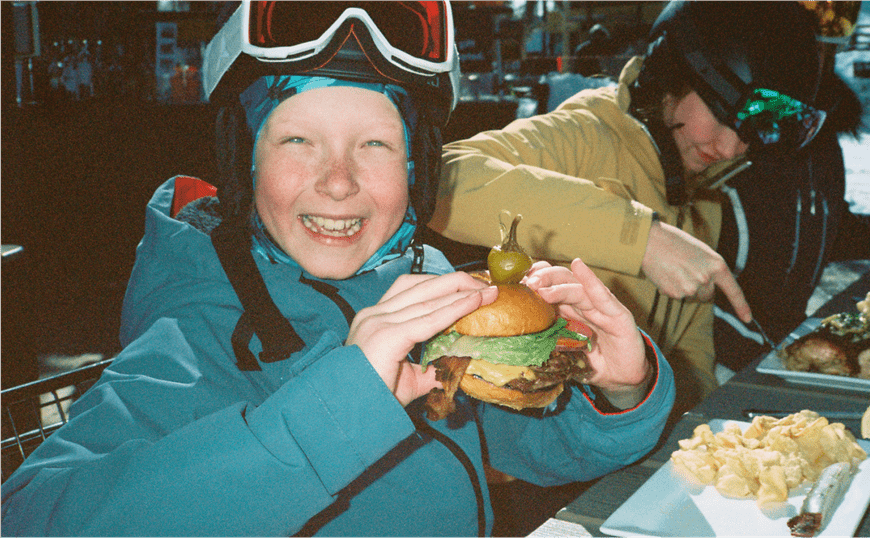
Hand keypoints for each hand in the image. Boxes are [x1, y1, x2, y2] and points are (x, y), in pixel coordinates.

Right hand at [347, 272, 496, 406]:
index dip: (441, 284)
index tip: (468, 285)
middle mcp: (375, 314)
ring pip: (427, 299)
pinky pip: (429, 319)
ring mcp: (378, 322)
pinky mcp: (387, 336)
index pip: (411, 290)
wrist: (347, 414)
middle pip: (420, 285)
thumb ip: (428, 368)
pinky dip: (454, 308)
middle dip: (455, 282)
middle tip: (485, 284)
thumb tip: (454, 366)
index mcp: (376, 319)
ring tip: (487, 291)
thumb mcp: (406, 378)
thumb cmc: (373, 399)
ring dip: (461, 292)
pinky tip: (473, 303)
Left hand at [523, 259, 650, 406]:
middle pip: (562, 281)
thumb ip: (549, 347)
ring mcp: (602, 308)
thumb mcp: (565, 355)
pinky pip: (603, 297)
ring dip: (557, 285)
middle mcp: (584, 304)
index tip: (518, 283)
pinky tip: (579, 267)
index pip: (551, 286)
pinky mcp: (619, 316)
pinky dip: (591, 281)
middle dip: (542, 278)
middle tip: (527, 283)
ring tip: (540, 286)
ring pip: (577, 288)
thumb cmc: (594, 364)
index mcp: (570, 310)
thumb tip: (519, 349)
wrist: (624, 379)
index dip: (535, 280)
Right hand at [642, 220, 751, 322]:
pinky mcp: (675, 294)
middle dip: (699, 288)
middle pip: (707, 295)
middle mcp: (707, 279)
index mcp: (717, 265)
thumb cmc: (675, 242)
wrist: (650, 241)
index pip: (733, 290)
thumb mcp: (700, 252)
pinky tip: (665, 274)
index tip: (747, 319)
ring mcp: (691, 288)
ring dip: (684, 287)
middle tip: (685, 271)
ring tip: (673, 269)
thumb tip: (705, 287)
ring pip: (691, 296)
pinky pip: (676, 295)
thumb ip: (708, 269)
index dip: (741, 306)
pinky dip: (670, 288)